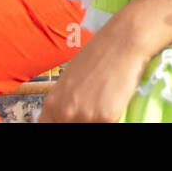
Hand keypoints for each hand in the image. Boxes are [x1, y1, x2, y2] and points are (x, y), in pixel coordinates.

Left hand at [37, 20, 153, 122]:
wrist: (123, 41)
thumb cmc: (98, 55)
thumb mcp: (70, 80)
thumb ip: (64, 103)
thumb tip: (65, 117)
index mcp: (53, 103)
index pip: (48, 127)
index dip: (59, 124)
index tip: (68, 120)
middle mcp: (66, 112)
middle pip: (70, 129)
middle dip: (81, 121)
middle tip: (92, 106)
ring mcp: (86, 116)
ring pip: (91, 127)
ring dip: (98, 119)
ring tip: (104, 100)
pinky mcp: (107, 117)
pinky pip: (110, 124)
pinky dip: (113, 116)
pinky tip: (114, 98)